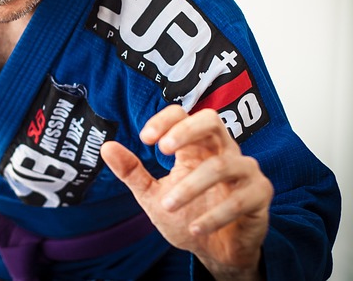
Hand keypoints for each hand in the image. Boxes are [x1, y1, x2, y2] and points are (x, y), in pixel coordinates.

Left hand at [101, 105, 271, 279]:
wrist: (215, 251)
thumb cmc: (187, 214)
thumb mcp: (153, 194)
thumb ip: (132, 172)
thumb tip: (106, 147)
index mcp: (196, 146)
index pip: (183, 115)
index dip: (165, 120)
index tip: (144, 138)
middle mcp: (222, 151)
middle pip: (212, 120)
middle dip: (186, 130)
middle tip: (163, 150)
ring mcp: (244, 172)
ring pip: (222, 165)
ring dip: (191, 186)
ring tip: (167, 205)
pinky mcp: (259, 196)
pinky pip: (240, 199)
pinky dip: (214, 215)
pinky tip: (194, 228)